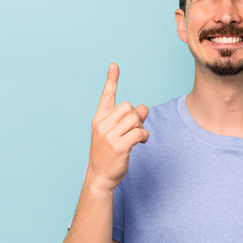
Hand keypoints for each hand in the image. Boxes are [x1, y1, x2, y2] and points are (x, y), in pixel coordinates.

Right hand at [86, 63, 148, 190]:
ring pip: (135, 119)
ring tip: (137, 138)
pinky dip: (144, 137)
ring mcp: (109, 135)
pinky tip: (141, 143)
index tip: (114, 65)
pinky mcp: (119, 146)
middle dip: (136, 117)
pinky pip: (139, 132)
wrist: (99, 177)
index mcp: (99, 120)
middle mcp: (102, 125)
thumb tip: (144, 108)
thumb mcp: (115, 135)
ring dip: (141, 128)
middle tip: (135, 129)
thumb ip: (128, 121)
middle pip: (128, 107)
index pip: (106, 96)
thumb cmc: (108, 155)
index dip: (111, 80)